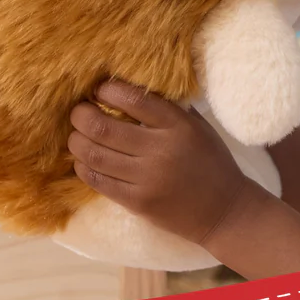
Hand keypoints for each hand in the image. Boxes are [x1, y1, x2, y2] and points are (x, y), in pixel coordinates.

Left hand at [68, 80, 248, 245]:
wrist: (223, 210)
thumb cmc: (211, 162)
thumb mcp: (198, 128)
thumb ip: (169, 110)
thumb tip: (133, 89)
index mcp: (178, 126)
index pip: (134, 100)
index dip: (108, 91)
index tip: (98, 89)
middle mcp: (161, 150)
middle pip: (104, 127)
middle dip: (82, 115)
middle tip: (78, 111)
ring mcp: (147, 178)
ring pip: (95, 155)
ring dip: (77, 141)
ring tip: (76, 135)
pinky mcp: (137, 202)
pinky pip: (99, 181)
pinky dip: (84, 167)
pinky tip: (83, 160)